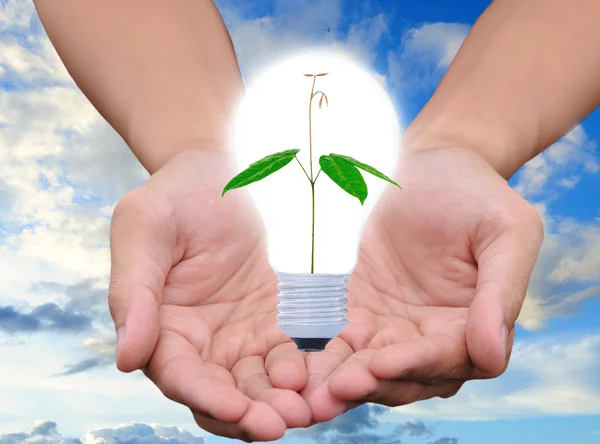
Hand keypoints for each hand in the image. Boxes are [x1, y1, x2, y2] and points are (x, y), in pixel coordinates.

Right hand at [108, 148, 311, 441]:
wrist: (224, 172)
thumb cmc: (175, 196)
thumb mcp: (144, 229)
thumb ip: (134, 292)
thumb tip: (125, 358)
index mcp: (161, 328)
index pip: (179, 375)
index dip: (206, 395)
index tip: (236, 410)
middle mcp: (202, 342)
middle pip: (223, 392)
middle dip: (249, 413)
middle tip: (280, 424)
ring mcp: (242, 335)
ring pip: (261, 383)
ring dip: (282, 400)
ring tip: (308, 409)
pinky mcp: (279, 321)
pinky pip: (294, 354)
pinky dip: (306, 371)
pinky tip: (325, 376)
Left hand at [299, 147, 543, 419]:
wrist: (426, 166)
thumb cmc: (473, 192)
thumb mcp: (506, 230)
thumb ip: (503, 290)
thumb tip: (490, 355)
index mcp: (470, 324)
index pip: (447, 358)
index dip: (416, 364)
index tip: (383, 364)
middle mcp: (426, 335)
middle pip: (401, 375)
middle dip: (369, 383)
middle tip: (335, 390)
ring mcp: (385, 326)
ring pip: (361, 366)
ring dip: (336, 381)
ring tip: (308, 393)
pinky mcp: (350, 310)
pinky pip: (331, 338)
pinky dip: (314, 354)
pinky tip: (291, 361)